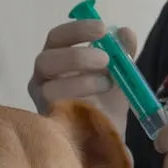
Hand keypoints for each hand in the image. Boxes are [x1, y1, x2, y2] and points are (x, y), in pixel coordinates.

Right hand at [28, 19, 137, 135]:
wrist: (107, 138)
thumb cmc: (106, 101)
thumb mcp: (120, 74)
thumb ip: (123, 53)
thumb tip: (125, 32)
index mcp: (57, 58)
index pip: (57, 38)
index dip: (77, 30)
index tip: (102, 29)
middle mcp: (43, 78)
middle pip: (46, 59)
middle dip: (77, 57)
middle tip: (106, 60)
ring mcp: (42, 102)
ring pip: (48, 87)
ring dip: (80, 82)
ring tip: (107, 84)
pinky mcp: (46, 123)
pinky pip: (55, 113)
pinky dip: (77, 107)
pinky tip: (97, 106)